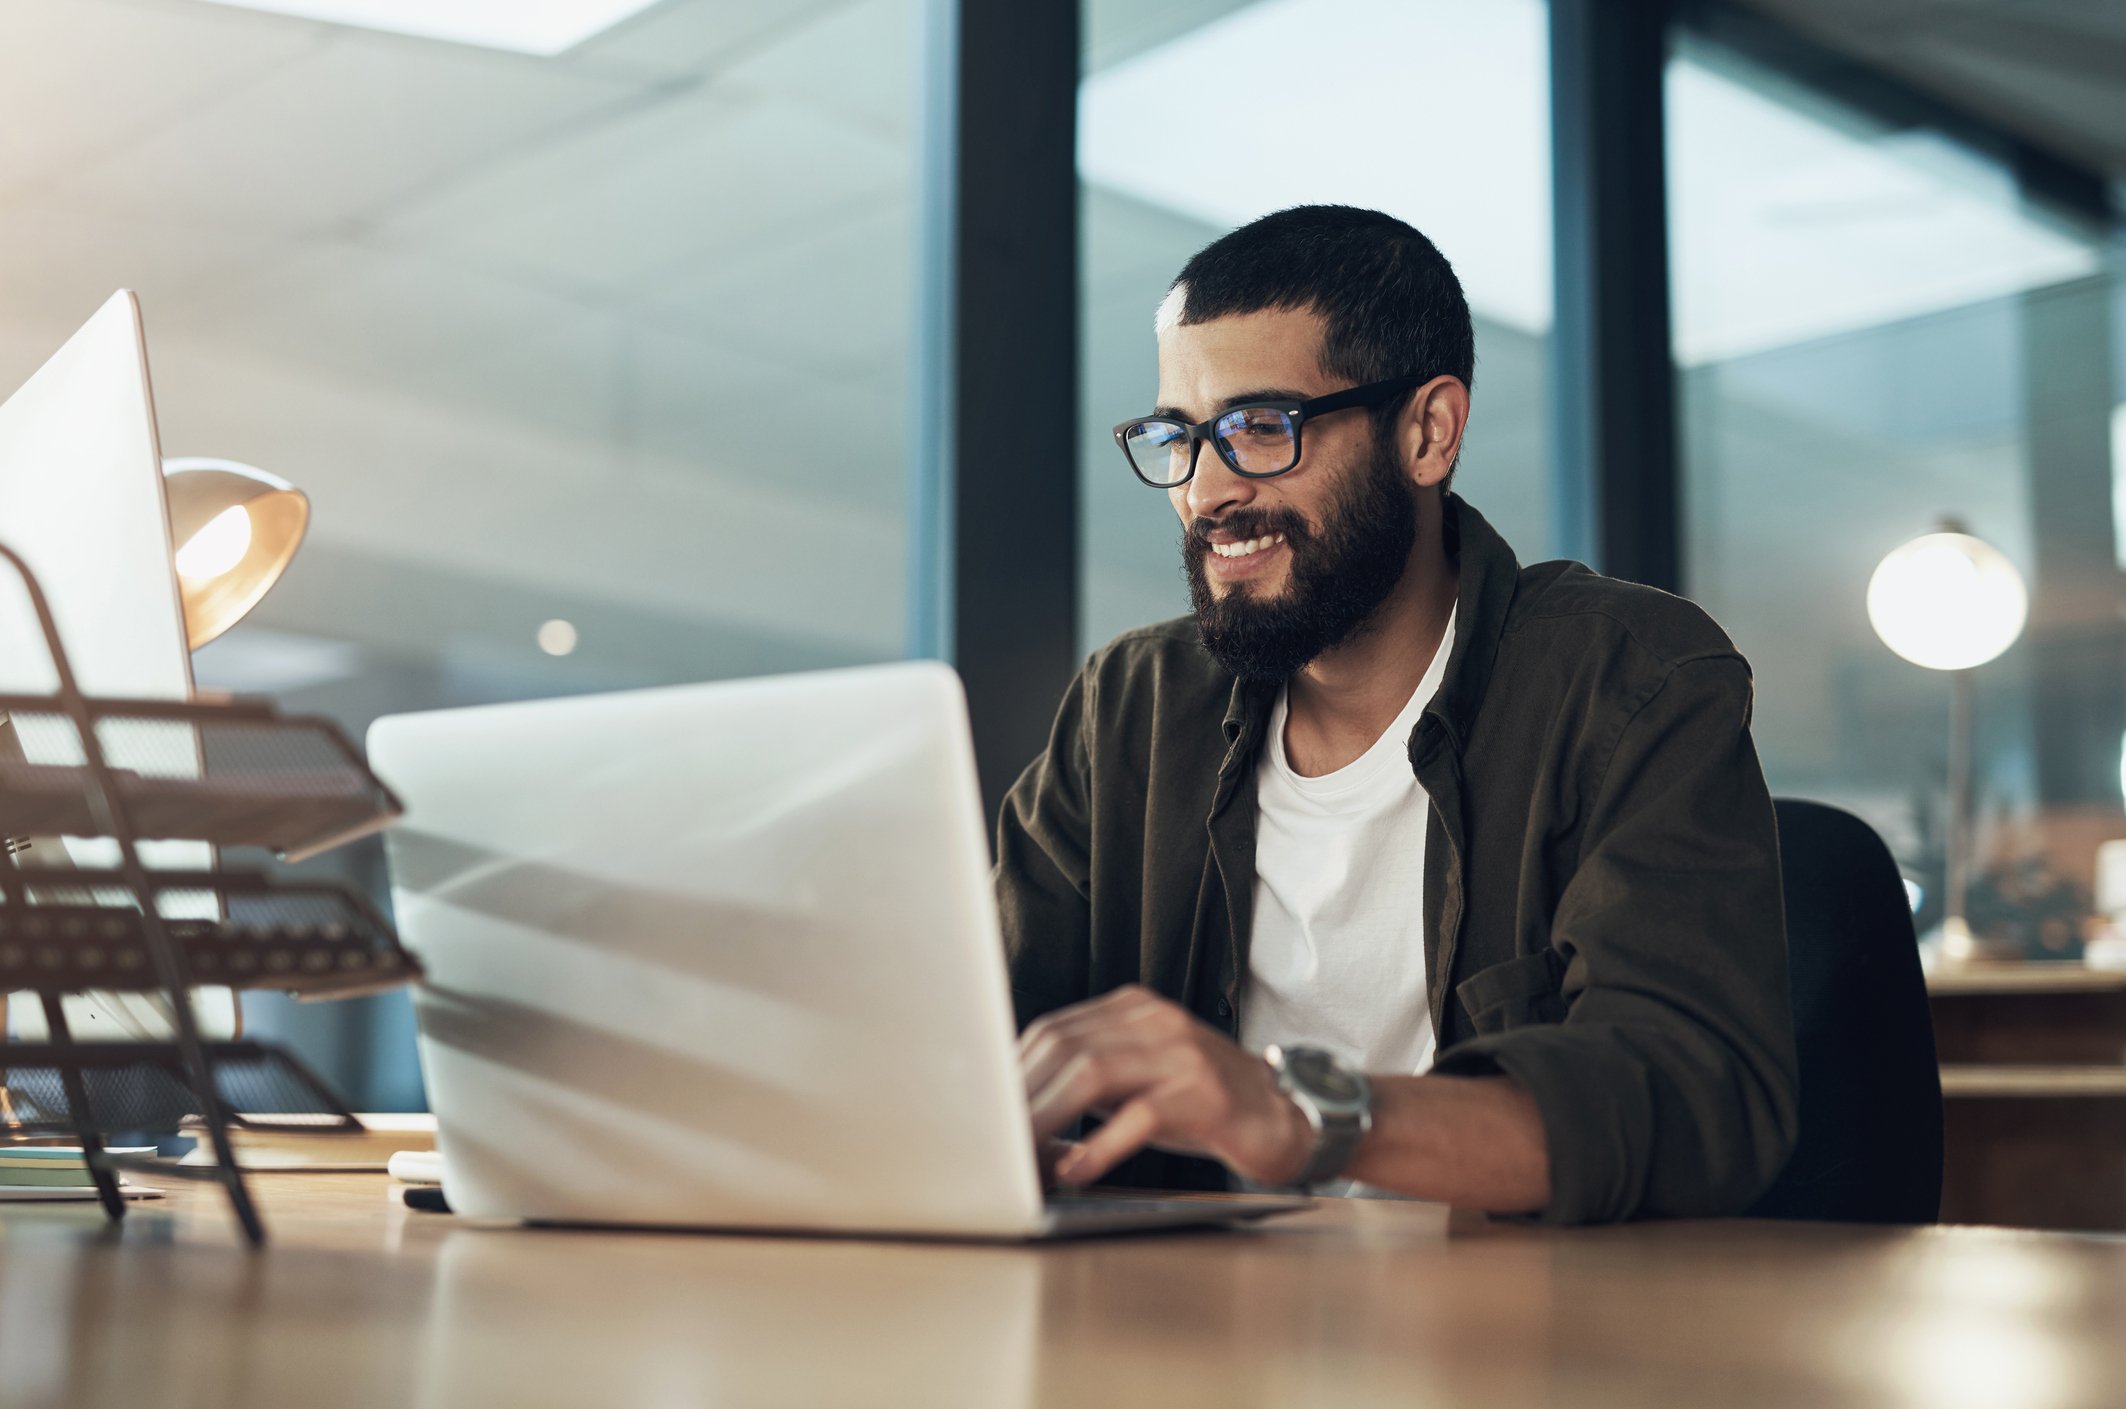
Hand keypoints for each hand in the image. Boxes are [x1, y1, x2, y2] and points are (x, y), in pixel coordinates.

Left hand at [1018, 985, 1313, 1187]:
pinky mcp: (1205, 1094)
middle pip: (1064, 1047)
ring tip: (1021, 1158)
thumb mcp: (1139, 1080)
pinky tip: (1076, 1171)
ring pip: (1092, 1072)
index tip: (983, 1113)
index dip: (1012, 1074)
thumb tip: (1015, 1112)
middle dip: (1020, 1099)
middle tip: (992, 1144)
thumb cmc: (1202, 1104)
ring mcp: (1181, 1054)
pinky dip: (1100, 1145)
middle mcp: (1155, 1021)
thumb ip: (1086, 1082)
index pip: (1052, 1031)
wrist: (1285, 1116)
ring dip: (1047, 1119)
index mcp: (1132, 1010)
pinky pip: (1140, 1115)